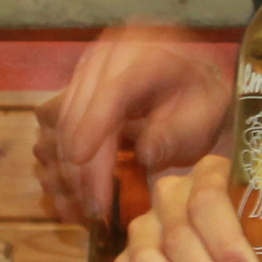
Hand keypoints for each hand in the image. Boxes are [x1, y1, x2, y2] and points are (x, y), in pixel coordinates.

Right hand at [34, 27, 233, 220]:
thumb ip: (177, 134)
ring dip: (68, 164)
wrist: (191, 83)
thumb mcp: (203, 119)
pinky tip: (75, 185)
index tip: (80, 160)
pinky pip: (57, 122)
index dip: (92, 125)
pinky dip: (63, 155)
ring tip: (86, 203)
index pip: (112, 91)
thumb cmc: (200, 103)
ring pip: (63, 117)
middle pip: (80, 108)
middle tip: (94, 206)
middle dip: (81, 161)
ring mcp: (88, 68)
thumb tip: (145, 154)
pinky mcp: (76, 85)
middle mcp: (110, 55)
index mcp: (147, 56)